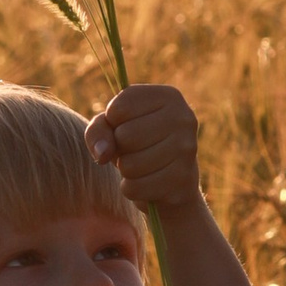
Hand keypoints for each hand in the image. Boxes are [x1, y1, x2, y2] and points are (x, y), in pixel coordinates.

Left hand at [87, 83, 203, 217]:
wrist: (172, 181)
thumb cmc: (137, 145)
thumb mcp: (113, 128)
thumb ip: (98, 130)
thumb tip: (102, 154)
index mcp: (169, 96)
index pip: (120, 108)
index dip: (112, 122)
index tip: (126, 125)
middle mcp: (184, 119)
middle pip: (126, 136)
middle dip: (119, 149)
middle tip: (133, 150)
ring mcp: (187, 150)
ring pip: (131, 165)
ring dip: (125, 170)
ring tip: (139, 166)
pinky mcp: (183, 180)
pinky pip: (136, 188)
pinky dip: (131, 189)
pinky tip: (145, 183)